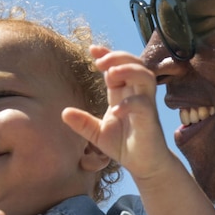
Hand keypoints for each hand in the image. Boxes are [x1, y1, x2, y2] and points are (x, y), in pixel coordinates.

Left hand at [61, 46, 178, 180]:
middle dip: (118, 57)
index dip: (107, 54)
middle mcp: (136, 94)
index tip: (92, 49)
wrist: (144, 165)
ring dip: (129, 71)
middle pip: (135, 63)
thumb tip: (63, 112)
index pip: (118, 66)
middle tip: (100, 61)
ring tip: (111, 75)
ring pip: (146, 76)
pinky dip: (129, 103)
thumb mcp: (97, 134)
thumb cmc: (124, 146)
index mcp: (123, 93)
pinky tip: (115, 110)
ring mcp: (145, 105)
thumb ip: (83, 123)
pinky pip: (143, 104)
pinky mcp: (150, 120)